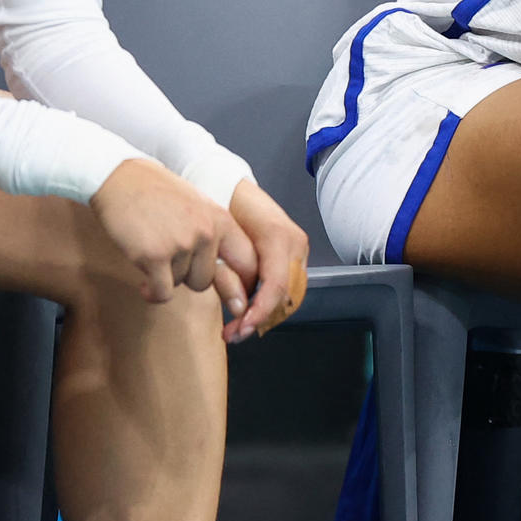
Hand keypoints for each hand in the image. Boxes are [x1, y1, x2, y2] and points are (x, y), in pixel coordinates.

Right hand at [89, 157, 257, 311]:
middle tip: (167, 259)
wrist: (120, 177)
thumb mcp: (198, 206)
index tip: (235, 300)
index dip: (242, 285)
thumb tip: (232, 283)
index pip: (248, 263)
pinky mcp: (155, 255)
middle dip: (186, 277)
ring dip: (164, 276)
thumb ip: (214, 235)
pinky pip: (162, 292)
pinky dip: (152, 293)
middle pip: (205, 281)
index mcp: (221, 220)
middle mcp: (206, 232)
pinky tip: (143, 284)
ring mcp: (181, 244)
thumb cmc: (157, 195)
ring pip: (180, 284)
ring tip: (151, 252)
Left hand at [222, 179, 309, 344]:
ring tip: (240, 327)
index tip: (240, 329)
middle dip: (262, 319)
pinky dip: (271, 303)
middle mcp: (295, 244)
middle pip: (288, 294)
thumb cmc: (221, 208)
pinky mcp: (294, 253)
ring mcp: (298, 248)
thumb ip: (232, 272)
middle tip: (235, 335)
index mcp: (278, 237)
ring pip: (291, 294)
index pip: (277, 286)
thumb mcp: (221, 239)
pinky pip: (289, 286)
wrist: (229, 185)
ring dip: (267, 315)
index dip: (260, 312)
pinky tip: (250, 311)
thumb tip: (238, 309)